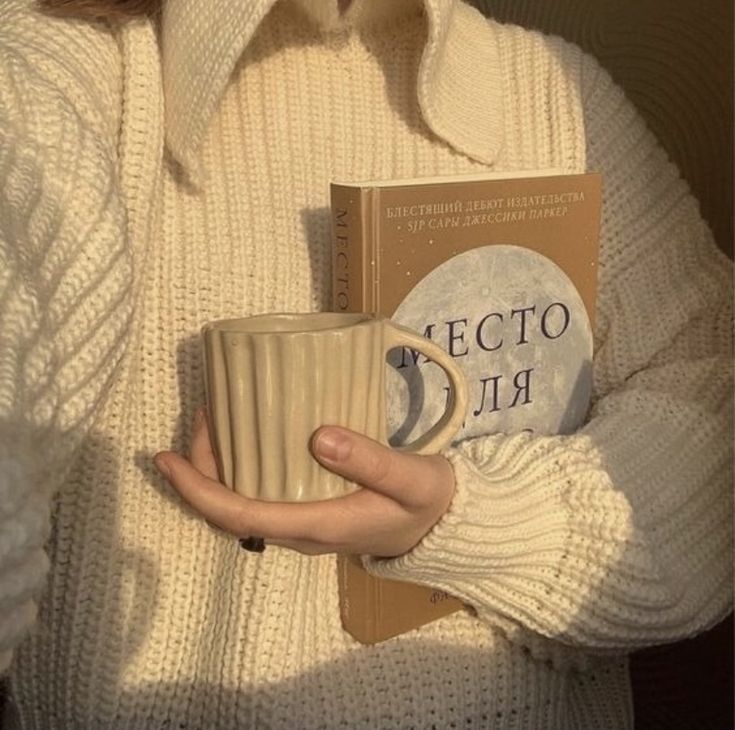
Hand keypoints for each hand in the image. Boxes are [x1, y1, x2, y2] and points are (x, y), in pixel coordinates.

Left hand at [154, 408, 455, 556]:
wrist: (440, 525)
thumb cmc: (426, 500)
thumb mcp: (411, 478)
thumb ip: (371, 461)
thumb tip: (320, 438)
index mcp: (318, 525)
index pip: (240, 516)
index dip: (197, 490)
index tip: (165, 459)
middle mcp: (299, 532)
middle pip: (229, 511)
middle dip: (200, 471)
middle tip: (201, 418)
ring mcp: (302, 525)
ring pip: (241, 505)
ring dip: (216, 470)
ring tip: (214, 421)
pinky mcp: (308, 512)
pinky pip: (258, 496)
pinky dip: (238, 469)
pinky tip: (244, 437)